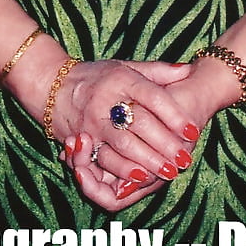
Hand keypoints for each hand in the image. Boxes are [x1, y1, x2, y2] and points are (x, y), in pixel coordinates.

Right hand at [51, 58, 199, 197]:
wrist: (54, 87)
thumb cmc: (98, 77)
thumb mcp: (126, 66)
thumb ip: (158, 71)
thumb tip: (188, 70)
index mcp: (121, 78)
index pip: (153, 97)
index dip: (174, 114)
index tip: (192, 129)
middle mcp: (106, 99)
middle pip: (141, 123)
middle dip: (165, 143)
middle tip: (185, 158)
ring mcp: (92, 121)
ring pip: (124, 144)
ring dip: (148, 160)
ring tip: (169, 171)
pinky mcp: (81, 140)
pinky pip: (103, 159)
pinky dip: (122, 170)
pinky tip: (140, 178)